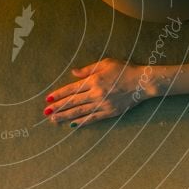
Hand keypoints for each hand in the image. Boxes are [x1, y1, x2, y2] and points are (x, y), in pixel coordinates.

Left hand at [43, 58, 171, 127]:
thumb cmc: (124, 69)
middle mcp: (96, 93)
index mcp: (93, 80)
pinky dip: (82, 121)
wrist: (142, 82)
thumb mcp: (106, 63)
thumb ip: (88, 69)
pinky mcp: (109, 112)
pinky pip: (93, 118)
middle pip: (73, 102)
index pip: (71, 89)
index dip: (59, 94)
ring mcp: (102, 104)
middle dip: (58, 107)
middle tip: (45, 112)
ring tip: (54, 120)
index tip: (48, 98)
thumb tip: (73, 73)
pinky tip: (72, 124)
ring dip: (65, 116)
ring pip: (80, 111)